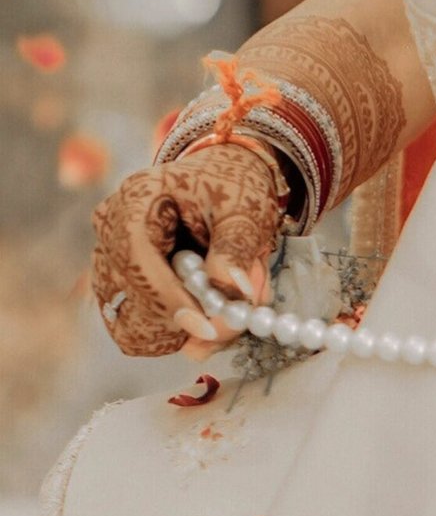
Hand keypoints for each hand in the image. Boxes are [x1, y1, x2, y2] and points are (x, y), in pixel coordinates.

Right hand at [90, 145, 283, 357]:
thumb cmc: (232, 188)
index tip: (207, 326)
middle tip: (234, 322)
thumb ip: (235, 250)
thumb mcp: (245, 210)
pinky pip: (139, 329)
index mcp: (136, 201)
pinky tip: (207, 313)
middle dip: (182, 320)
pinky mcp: (120, 287)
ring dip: (181, 331)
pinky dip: (176, 333)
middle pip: (126, 299)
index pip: (136, 258)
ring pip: (131, 324)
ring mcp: (109, 261)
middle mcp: (110, 231)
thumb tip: (228, 295)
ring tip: (227, 308)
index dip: (168, 298)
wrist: (224, 182)